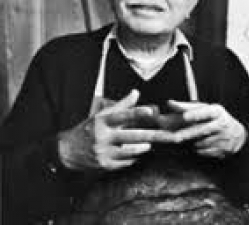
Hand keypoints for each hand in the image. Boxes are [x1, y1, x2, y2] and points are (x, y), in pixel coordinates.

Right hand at [57, 90, 172, 170]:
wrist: (67, 151)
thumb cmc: (90, 129)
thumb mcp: (102, 115)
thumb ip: (122, 105)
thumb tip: (136, 92)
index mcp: (102, 121)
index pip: (122, 115)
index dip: (136, 113)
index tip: (151, 111)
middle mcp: (103, 136)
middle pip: (132, 136)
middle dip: (153, 136)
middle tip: (170, 136)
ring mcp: (104, 152)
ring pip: (131, 151)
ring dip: (144, 147)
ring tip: (150, 145)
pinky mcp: (105, 165)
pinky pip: (126, 162)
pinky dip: (133, 157)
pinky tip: (136, 154)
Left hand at [166, 100, 247, 158]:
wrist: (237, 135)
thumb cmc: (215, 119)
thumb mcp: (205, 109)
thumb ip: (187, 107)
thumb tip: (169, 103)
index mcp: (216, 111)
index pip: (205, 112)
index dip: (195, 114)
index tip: (185, 116)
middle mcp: (221, 124)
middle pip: (201, 130)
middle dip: (187, 134)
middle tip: (175, 137)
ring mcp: (223, 138)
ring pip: (200, 142)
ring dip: (191, 142)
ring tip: (191, 139)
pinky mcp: (222, 150)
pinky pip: (204, 152)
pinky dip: (198, 149)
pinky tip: (200, 145)